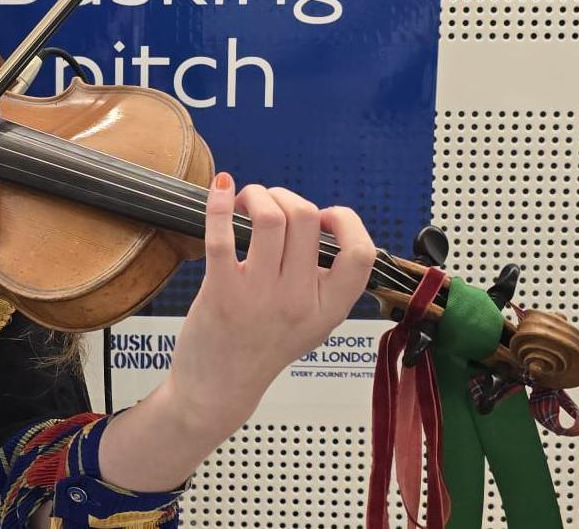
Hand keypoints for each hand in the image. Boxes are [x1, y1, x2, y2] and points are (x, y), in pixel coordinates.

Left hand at [162, 175, 376, 443]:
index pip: (360, 254)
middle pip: (307, 219)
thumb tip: (316, 223)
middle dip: (286, 196)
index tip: (325, 217)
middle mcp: (298, 301)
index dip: (346, 222)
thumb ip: (319, 283)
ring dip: (257, 195)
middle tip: (269, 203)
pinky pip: (222, 236)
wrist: (218, 390)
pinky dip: (219, 204)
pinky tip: (220, 189)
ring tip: (244, 201)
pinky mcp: (220, 293)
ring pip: (270, 218)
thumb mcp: (310, 324)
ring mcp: (259, 297)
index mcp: (327, 309)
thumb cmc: (260, 349)